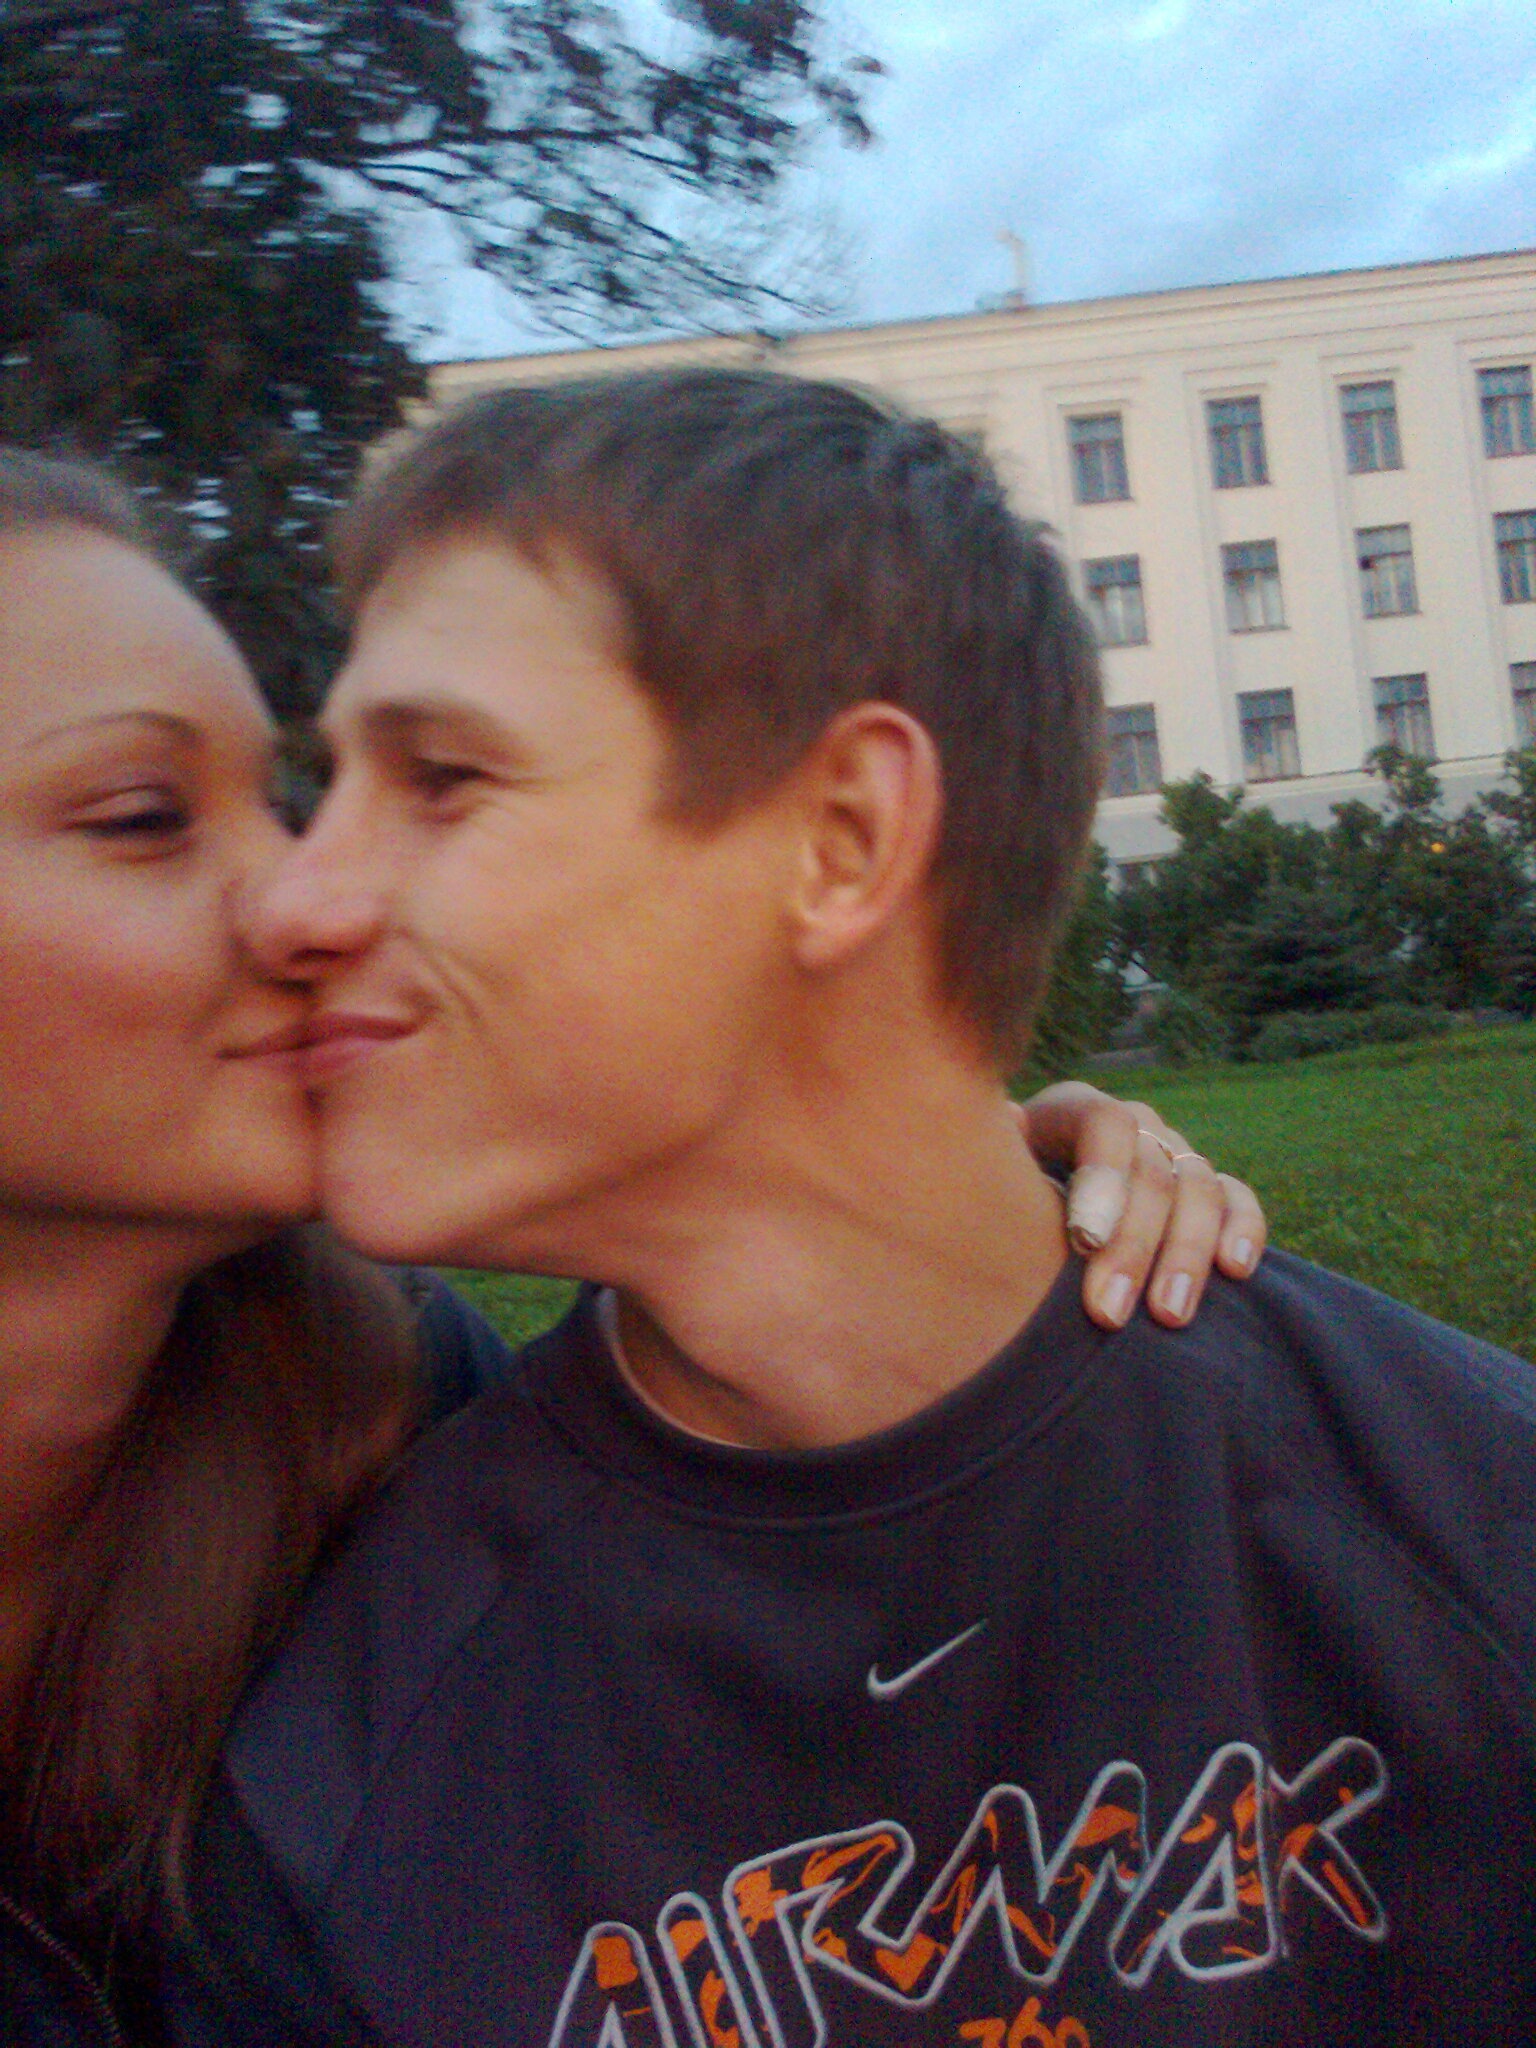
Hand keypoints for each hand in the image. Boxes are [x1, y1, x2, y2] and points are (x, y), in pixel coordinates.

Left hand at [1015, 1082, 1266, 1331]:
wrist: (1028, 1219)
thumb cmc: (996, 1199)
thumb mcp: (989, 1174)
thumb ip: (997, 1155)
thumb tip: (1005, 1120)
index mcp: (1074, 1110)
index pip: (1105, 1124)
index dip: (1101, 1179)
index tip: (1083, 1242)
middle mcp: (1133, 1126)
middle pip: (1151, 1170)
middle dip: (1133, 1246)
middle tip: (1109, 1313)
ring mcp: (1174, 1154)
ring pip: (1198, 1189)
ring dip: (1186, 1255)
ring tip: (1167, 1315)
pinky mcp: (1208, 1190)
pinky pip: (1236, 1199)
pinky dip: (1242, 1230)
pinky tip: (1235, 1270)